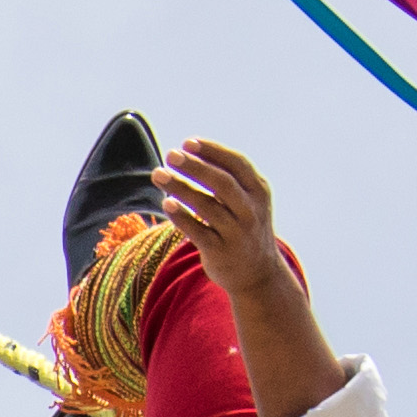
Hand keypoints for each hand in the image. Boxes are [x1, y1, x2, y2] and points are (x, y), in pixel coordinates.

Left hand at [152, 139, 296, 312]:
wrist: (258, 274)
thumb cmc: (245, 228)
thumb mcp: (248, 201)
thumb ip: (229, 180)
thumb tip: (192, 153)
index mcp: (259, 191)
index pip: (236, 164)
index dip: (212, 151)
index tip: (188, 142)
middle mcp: (250, 210)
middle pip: (221, 183)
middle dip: (194, 166)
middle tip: (170, 155)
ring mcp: (236, 232)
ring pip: (206, 206)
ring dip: (180, 188)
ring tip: (158, 174)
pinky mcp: (220, 251)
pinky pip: (198, 232)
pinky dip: (181, 217)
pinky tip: (166, 203)